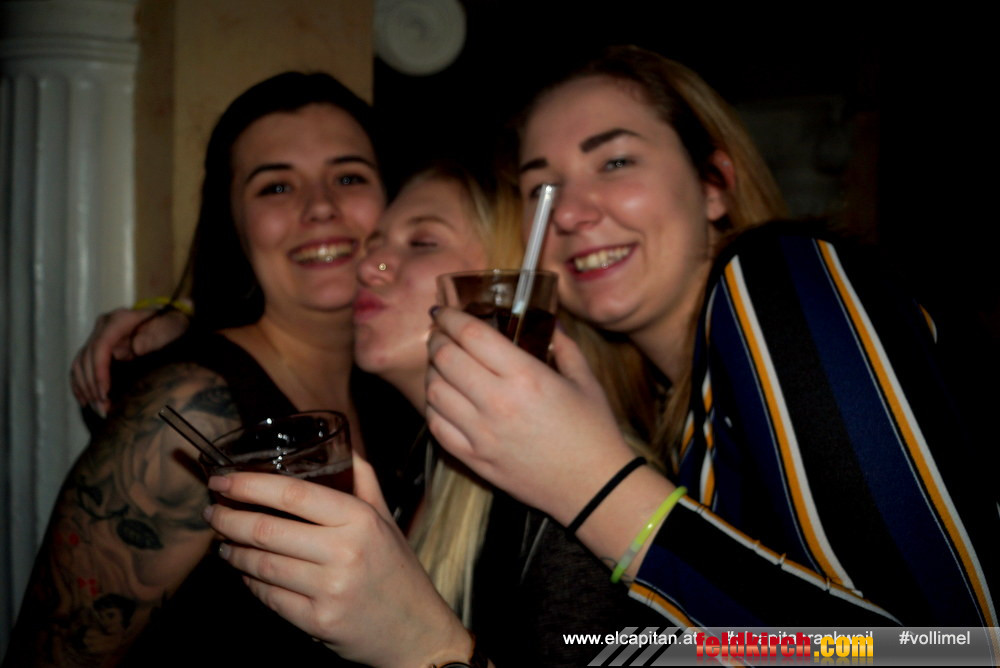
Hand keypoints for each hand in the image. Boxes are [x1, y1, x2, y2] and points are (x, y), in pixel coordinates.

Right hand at [71, 305, 190, 415]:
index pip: (100, 347)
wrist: (167, 321)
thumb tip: (136, 348)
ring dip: (85, 388)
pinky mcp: (96, 346)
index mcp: (118, 320)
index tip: (104, 393)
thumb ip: (153, 337)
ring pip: (80, 363)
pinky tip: (85, 400)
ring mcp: (97, 335)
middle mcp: (103, 326)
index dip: (99, 372)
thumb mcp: (168, 328)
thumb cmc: (170, 326)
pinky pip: (80, 366)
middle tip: (102, 408)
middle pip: (87, 358)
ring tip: (97, 409)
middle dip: (92, 386)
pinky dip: (80, 383)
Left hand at [204, 456, 471, 666]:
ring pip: (261, 565)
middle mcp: (345, 551)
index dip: (249, 484)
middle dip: (229, 519)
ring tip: (224, 543)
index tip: (222, 479)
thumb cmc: (397, 571)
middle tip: (213, 512)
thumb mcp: (385, 520)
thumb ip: (363, 481)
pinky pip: (269, 597)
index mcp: (359, 519)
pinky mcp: (318, 622)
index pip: (293, 492)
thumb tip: (344, 446)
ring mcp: (330, 589)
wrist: (417, 632)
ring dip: (234, 552)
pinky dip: (250, 583)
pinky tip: (246, 573)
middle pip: (267, 529)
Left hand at [425, 307, 636, 526]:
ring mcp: (482, 434)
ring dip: (432, 371)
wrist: (594, 488)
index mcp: (526, 376)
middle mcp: (498, 402)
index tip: (444, 310)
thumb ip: (564, 344)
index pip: (471, 335)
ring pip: (434, 391)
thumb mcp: (586, 380)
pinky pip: (436, 426)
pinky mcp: (474, 459)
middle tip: (440, 333)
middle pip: (445, 358)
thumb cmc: (594, 432)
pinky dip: (433, 406)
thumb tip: (549, 320)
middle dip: (436, 338)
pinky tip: (443, 397)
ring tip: (441, 364)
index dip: (451, 317)